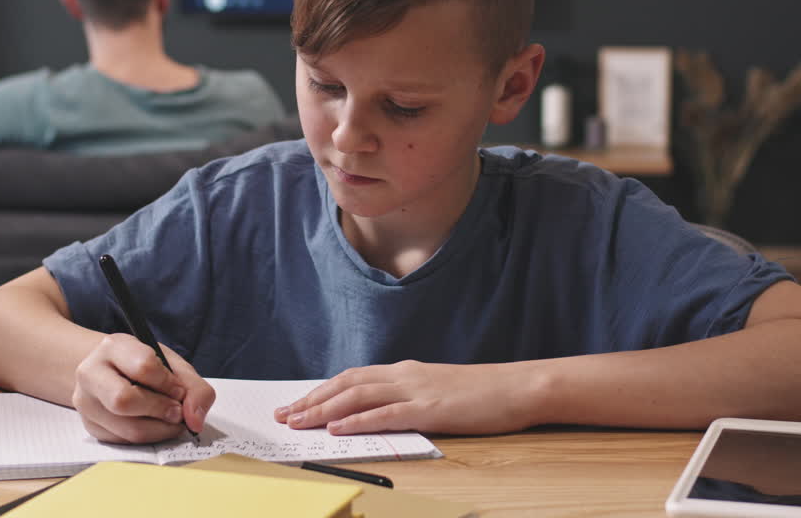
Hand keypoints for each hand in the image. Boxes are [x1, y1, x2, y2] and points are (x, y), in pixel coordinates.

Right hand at [71, 333, 214, 443]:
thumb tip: (195, 421)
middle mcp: (91, 373)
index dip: (168, 383)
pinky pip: (124, 442)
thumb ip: (194, 388)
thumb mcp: (171, 364)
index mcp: (113, 347)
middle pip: (123, 400)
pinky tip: (154, 425)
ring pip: (127, 429)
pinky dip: (148, 437)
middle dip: (160, 410)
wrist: (111, 370)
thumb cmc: (143, 365)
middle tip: (177, 412)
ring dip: (159, 429)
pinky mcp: (90, 426)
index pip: (142, 366)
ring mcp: (85, 402)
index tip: (179, 390)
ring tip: (170, 420)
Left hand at [273, 360, 539, 435]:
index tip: (296, 404)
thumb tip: (379, 411)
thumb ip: (408, 397)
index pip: (352, 378)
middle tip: (283, 414)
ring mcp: (415, 391)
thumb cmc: (481, 394)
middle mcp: (404, 376)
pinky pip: (386, 414)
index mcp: (404, 372)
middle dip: (311, 400)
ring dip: (324, 410)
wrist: (517, 387)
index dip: (321, 391)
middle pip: (346, 384)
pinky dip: (358, 420)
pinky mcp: (429, 409)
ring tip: (298, 422)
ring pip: (358, 396)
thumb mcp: (437, 391)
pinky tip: (337, 428)